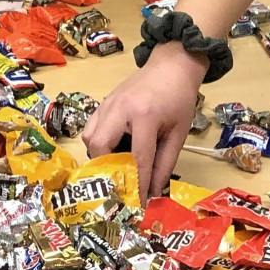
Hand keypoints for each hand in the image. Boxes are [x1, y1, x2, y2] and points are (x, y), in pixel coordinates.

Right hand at [81, 46, 205, 199]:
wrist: (172, 65)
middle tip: (119, 184)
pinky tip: (112, 148)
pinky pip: (91, 127)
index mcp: (145, 115)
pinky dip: (97, 142)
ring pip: (90, 136)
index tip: (138, 205)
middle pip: (100, 145)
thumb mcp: (178, 133)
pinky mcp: (103, 102)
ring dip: (99, 156)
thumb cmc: (179, 99)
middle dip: (107, 169)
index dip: (137, 184)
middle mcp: (120, 108)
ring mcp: (108, 103)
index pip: (137, 157)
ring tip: (116, 167)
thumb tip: (152, 193)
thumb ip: (164, 165)